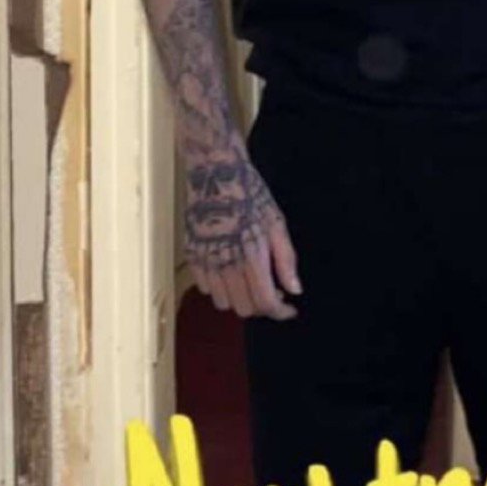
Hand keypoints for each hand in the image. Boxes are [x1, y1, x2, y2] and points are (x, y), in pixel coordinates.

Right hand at [183, 147, 302, 319]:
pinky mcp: (192, 257)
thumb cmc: (250, 195)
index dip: (280, 312)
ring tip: (249, 281)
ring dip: (239, 299)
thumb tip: (295, 290)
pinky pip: (206, 289)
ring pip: (224, 304)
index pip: (265, 303)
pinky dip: (220, 288)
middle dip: (262, 305)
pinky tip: (230, 271)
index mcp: (251, 257)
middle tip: (272, 290)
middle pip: (244, 309)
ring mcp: (206, 262)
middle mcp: (226, 265)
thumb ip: (286, 260)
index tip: (289, 309)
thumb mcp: (277, 223)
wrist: (215, 173)